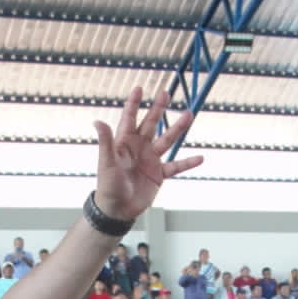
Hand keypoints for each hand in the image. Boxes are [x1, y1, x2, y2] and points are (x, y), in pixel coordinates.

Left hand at [93, 88, 203, 220]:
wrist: (118, 210)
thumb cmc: (108, 187)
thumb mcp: (106, 163)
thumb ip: (105, 142)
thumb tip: (97, 122)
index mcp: (124, 143)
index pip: (129, 119)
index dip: (133, 104)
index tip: (139, 89)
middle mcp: (139, 148)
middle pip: (151, 124)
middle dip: (158, 109)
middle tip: (166, 93)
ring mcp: (150, 160)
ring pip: (166, 140)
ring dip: (177, 128)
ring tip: (188, 115)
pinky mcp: (159, 174)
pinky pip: (176, 166)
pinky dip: (187, 163)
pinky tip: (200, 158)